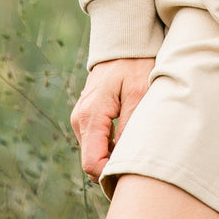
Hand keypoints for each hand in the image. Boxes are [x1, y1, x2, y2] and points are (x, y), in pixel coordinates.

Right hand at [70, 57, 155, 179]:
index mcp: (90, 116)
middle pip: (91, 160)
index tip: (132, 173)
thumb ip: (128, 126)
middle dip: (112, 166)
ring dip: (111, 155)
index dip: (110, 175)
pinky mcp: (86, 115)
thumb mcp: (138, 93)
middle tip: (138, 162)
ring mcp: (80, 117)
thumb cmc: (134, 65)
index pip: (92, 163)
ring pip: (94, 151)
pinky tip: (127, 136)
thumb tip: (121, 159)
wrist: (123, 43)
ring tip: (135, 145)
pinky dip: (109, 145)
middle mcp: (80, 119)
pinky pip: (95, 140)